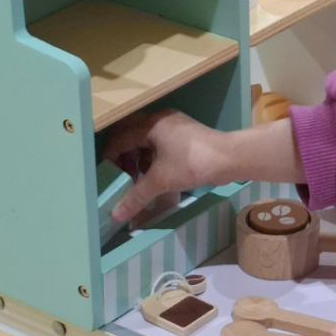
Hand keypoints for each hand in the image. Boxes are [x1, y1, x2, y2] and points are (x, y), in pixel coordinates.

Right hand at [103, 110, 227, 222]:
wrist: (229, 158)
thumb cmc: (192, 163)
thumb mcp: (160, 181)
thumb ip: (136, 197)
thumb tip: (116, 215)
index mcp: (150, 124)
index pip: (119, 138)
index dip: (109, 157)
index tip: (105, 176)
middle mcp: (160, 119)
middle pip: (131, 136)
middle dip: (123, 158)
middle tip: (121, 177)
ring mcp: (174, 126)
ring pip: (146, 140)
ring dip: (138, 158)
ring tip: (136, 179)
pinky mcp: (185, 135)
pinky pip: (160, 143)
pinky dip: (152, 158)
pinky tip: (154, 175)